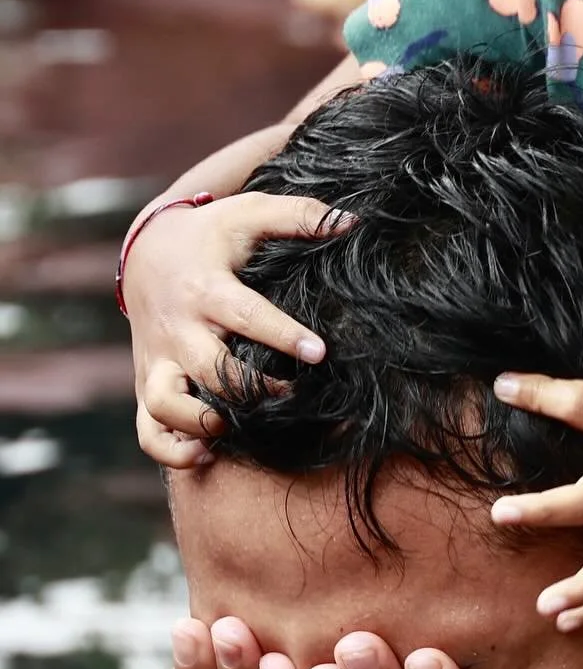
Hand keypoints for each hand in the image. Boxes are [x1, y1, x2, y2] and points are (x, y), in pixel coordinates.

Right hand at [127, 191, 350, 468]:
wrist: (146, 251)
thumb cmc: (213, 234)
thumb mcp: (251, 213)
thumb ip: (301, 215)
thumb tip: (351, 222)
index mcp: (207, 289)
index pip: (244, 315)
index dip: (282, 336)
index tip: (320, 352)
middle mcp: (179, 329)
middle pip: (207, 368)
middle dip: (248, 388)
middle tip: (292, 394)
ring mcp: (159, 361)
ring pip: (167, 405)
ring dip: (201, 423)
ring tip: (238, 429)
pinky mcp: (148, 384)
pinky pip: (147, 429)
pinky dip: (170, 450)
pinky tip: (205, 455)